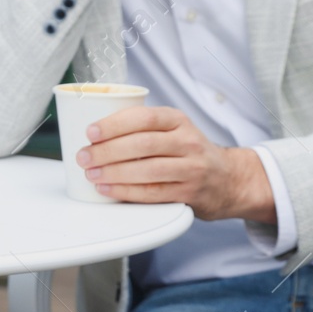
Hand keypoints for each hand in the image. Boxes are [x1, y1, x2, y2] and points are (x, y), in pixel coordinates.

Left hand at [75, 106, 274, 222]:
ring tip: (91, 174)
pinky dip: (125, 191)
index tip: (91, 132)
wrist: (228, 179)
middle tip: (84, 157)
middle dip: (107, 151)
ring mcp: (192, 169)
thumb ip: (143, 127)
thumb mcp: (173, 129)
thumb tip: (94, 132)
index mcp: (178, 120)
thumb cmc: (188, 152)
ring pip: (147, 170)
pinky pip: (153, 193)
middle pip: (142, 144)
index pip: (143, 117)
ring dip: (113, 173)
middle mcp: (188, 142)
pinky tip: (107, 189)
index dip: (114, 124)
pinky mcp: (189, 193)